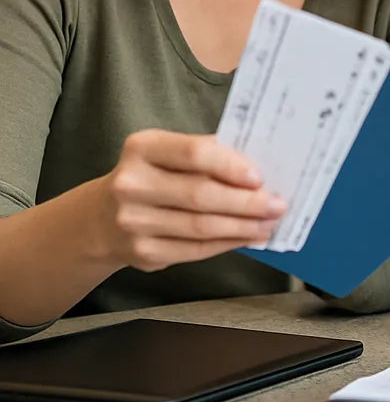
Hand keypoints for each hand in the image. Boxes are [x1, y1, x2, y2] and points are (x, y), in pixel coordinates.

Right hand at [100, 130, 286, 271]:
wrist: (101, 218)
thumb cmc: (152, 176)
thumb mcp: (168, 153)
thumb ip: (206, 154)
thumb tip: (258, 166)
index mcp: (142, 148)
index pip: (193, 154)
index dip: (230, 166)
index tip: (260, 176)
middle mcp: (131, 184)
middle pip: (200, 195)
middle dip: (246, 202)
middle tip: (277, 204)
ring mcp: (134, 222)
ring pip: (200, 227)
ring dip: (242, 226)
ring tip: (269, 222)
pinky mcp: (142, 253)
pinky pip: (195, 250)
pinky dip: (227, 244)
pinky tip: (248, 237)